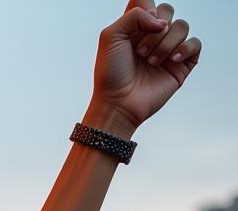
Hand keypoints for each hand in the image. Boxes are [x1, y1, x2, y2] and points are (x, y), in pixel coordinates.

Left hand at [91, 2, 200, 132]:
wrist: (117, 103)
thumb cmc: (110, 74)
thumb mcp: (110, 36)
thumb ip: (134, 14)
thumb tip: (161, 22)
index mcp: (136, 27)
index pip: (148, 1)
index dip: (146, 9)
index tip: (137, 26)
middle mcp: (153, 36)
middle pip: (168, 10)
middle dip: (154, 30)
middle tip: (139, 52)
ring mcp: (168, 49)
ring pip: (182, 26)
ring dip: (165, 43)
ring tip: (150, 62)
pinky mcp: (181, 64)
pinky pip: (195, 43)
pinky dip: (184, 48)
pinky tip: (171, 60)